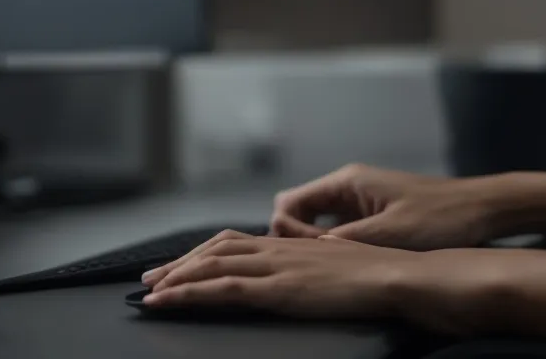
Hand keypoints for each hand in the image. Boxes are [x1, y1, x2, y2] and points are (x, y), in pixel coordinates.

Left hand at [138, 231, 421, 320]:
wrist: (397, 275)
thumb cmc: (380, 274)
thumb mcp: (341, 265)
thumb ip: (317, 266)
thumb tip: (307, 277)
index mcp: (292, 244)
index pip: (235, 242)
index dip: (204, 252)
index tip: (182, 264)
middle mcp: (278, 248)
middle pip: (215, 250)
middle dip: (180, 264)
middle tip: (150, 278)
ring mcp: (275, 266)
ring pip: (211, 266)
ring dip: (175, 278)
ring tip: (149, 292)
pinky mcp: (276, 287)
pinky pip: (221, 288)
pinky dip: (187, 293)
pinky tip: (167, 302)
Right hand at [269, 163, 505, 248]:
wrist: (481, 209)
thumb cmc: (440, 218)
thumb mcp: (389, 233)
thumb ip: (344, 240)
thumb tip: (301, 249)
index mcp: (347, 181)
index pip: (289, 203)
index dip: (284, 231)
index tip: (299, 257)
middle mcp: (349, 186)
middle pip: (299, 212)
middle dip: (295, 240)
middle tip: (311, 267)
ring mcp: (361, 201)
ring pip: (318, 223)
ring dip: (315, 245)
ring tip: (327, 270)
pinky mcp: (375, 215)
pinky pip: (340, 230)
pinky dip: (335, 246)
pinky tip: (348, 266)